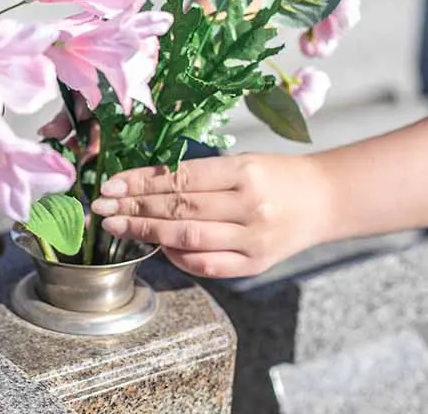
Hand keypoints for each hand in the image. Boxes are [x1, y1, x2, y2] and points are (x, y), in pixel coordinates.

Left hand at [91, 154, 332, 277]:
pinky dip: (178, 258)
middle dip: (134, 207)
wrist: (325, 200)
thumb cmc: (277, 176)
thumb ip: (198, 175)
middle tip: (102, 207)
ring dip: (146, 232)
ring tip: (117, 225)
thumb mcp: (242, 161)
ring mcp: (253, 238)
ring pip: (188, 237)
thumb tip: (144, 185)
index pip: (180, 179)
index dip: (140, 182)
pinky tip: (157, 247)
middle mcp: (249, 206)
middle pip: (179, 208)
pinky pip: (208, 265)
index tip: (111, 184)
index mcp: (244, 172)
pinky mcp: (255, 264)